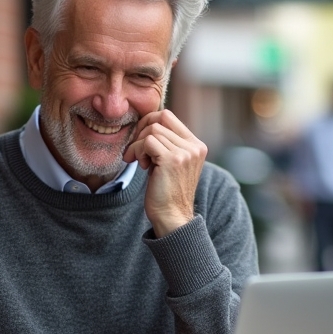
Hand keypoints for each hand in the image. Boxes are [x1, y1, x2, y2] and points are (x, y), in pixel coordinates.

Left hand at [123, 109, 206, 236]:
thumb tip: (146, 125)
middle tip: (136, 151)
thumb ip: (167, 144)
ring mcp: (185, 152)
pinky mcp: (173, 160)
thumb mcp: (172, 163)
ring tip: (142, 163)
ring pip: (152, 131)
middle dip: (141, 132)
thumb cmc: (167, 192)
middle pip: (159, 120)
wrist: (172, 217)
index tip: (140, 140)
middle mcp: (194, 147)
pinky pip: (147, 142)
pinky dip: (137, 151)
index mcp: (196, 145)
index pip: (168, 116)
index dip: (148, 122)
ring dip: (138, 145)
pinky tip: (142, 166)